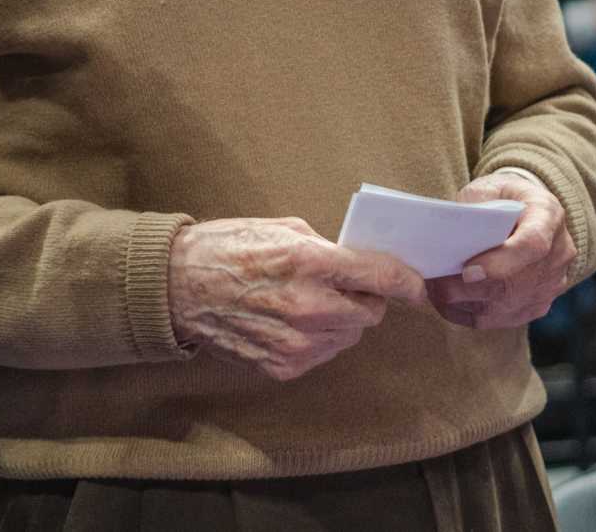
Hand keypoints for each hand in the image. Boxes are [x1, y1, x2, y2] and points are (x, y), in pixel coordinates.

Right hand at [168, 218, 424, 382]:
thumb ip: (326, 249)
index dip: (407, 281)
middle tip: (344, 285)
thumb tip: (357, 263)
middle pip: (370, 313)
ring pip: (349, 336)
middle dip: (366, 298)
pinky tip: (291, 321)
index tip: (419, 285)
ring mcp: (296, 343)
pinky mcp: (282, 367)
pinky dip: (319, 339)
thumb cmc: (227, 248)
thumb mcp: (283, 229)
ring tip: (310, 302)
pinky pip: (322, 354)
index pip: (380, 276)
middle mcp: (308, 308)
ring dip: (342, 320)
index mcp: (309, 263)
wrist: (177, 288)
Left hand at [427, 171, 576, 330]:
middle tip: (434, 283)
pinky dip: (469, 313)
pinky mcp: (538, 305)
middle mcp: (558, 254)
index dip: (501, 263)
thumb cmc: (505, 197)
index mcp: (548, 215)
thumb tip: (447, 238)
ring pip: (504, 307)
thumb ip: (473, 208)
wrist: (531, 212)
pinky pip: (501, 319)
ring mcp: (550, 284)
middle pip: (513, 285)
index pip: (533, 245)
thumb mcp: (490, 187)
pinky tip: (447, 301)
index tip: (467, 271)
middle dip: (468, 289)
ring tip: (434, 290)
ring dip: (464, 303)